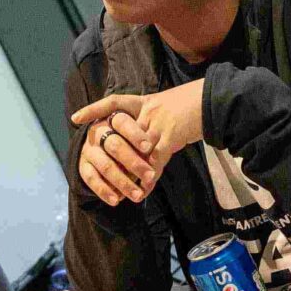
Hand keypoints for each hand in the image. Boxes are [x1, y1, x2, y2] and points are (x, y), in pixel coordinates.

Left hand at [73, 80, 206, 203]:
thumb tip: (142, 133)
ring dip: (127, 171)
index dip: (94, 109)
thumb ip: (152, 117)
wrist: (215, 99)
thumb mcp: (169, 104)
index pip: (113, 103)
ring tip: (120, 189)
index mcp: (145, 101)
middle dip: (110, 153)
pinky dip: (149, 178)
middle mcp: (148, 112)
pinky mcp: (170, 138)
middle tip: (98, 167)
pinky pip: (155, 162)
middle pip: (120, 133)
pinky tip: (144, 191)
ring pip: (135, 151)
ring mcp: (157, 125)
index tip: (75, 118)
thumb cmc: (194, 102)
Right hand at [73, 107, 158, 205]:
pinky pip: (91, 179)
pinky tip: (117, 200)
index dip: (135, 135)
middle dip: (133, 162)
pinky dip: (104, 191)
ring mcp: (89, 150)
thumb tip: (157, 154)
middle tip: (150, 175)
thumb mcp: (138, 126)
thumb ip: (146, 137)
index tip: (148, 147)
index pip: (122, 123)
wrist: (104, 142)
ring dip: (122, 182)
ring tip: (138, 195)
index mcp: (112, 118)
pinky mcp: (83, 166)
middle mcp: (98, 132)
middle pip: (115, 145)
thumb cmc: (130, 135)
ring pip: (105, 165)